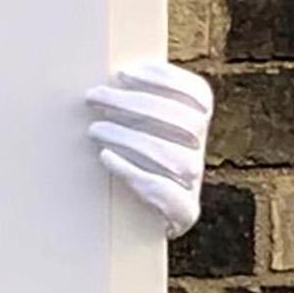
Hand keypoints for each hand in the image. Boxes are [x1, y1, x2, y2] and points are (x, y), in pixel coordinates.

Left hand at [86, 59, 211, 238]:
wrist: (137, 219)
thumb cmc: (129, 162)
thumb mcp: (136, 129)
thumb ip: (132, 104)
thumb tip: (108, 77)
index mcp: (196, 125)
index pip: (197, 95)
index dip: (165, 79)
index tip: (124, 73)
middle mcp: (200, 151)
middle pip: (184, 120)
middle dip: (136, 103)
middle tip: (93, 95)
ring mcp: (195, 182)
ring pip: (176, 156)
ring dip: (131, 138)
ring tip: (94, 128)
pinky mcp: (184, 212)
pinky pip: (165, 190)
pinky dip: (133, 171)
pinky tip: (106, 157)